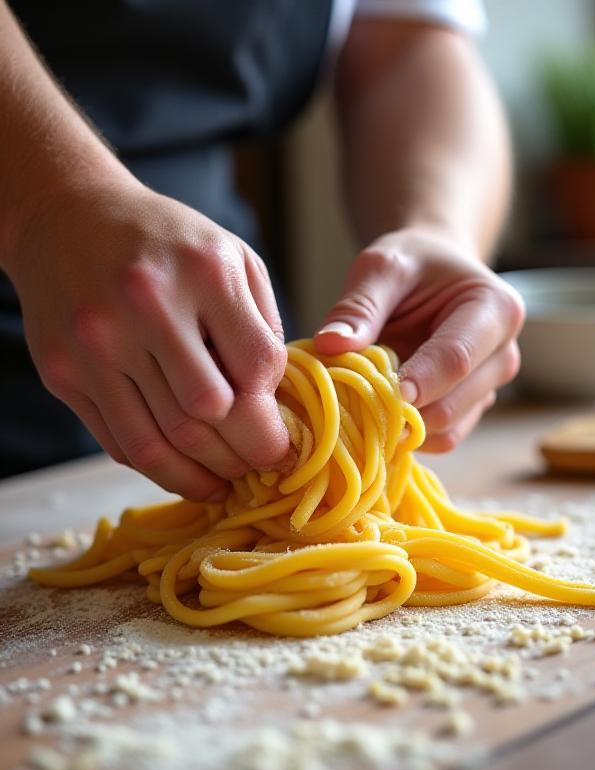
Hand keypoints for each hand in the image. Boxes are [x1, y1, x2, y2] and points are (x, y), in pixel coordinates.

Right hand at [7, 179, 290, 499]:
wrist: (68, 216)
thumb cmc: (165, 241)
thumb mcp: (231, 257)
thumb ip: (261, 324)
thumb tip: (278, 405)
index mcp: (204, 271)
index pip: (257, 368)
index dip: (275, 413)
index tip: (283, 434)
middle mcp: (147, 305)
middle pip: (210, 414)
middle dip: (246, 453)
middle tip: (261, 465)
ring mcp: (98, 342)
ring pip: (162, 442)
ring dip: (204, 475)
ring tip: (227, 482)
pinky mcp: (65, 371)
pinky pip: (121, 442)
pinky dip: (161, 471)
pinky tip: (188, 475)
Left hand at [314, 228, 524, 451]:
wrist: (434, 273)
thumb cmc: (413, 264)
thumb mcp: (381, 267)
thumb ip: (358, 306)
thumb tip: (329, 345)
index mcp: (495, 309)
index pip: (456, 358)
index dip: (418, 382)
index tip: (381, 394)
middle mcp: (502, 355)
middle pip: (453, 405)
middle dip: (402, 411)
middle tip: (355, 400)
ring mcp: (489, 388)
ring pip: (448, 431)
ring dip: (403, 427)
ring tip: (366, 402)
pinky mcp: (471, 411)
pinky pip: (441, 439)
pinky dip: (408, 435)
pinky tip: (381, 412)